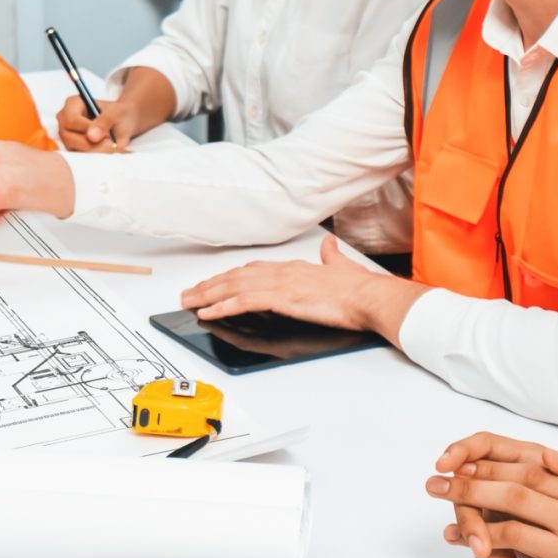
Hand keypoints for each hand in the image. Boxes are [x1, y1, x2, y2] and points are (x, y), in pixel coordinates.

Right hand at [55, 69, 165, 152]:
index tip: (106, 133)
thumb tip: (91, 136)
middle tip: (111, 142)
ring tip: (111, 143)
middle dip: (92, 144)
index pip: (71, 121)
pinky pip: (80, 156)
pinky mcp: (72, 147)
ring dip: (96, 150)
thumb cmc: (119, 114)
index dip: (88, 130)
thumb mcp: (116, 113)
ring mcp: (66, 135)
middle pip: (69, 137)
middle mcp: (64, 119)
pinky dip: (95, 154)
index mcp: (72, 104)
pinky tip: (106, 147)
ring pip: (74, 149)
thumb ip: (104, 121)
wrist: (124, 123)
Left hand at [179, 236, 423, 335]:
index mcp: (293, 267)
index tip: (213, 283)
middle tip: (188, 294)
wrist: (369, 297)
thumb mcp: (341, 267)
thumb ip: (330, 257)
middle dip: (209, 285)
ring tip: (189, 303)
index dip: (228, 276)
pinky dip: (223, 307)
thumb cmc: (358, 289)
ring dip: (207, 295)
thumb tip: (328, 245)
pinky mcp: (282, 298)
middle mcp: (282, 271)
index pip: (251, 269)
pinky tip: (208, 312)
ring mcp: (280, 284)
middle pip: (236, 276)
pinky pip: (244, 302)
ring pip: (234, 287)